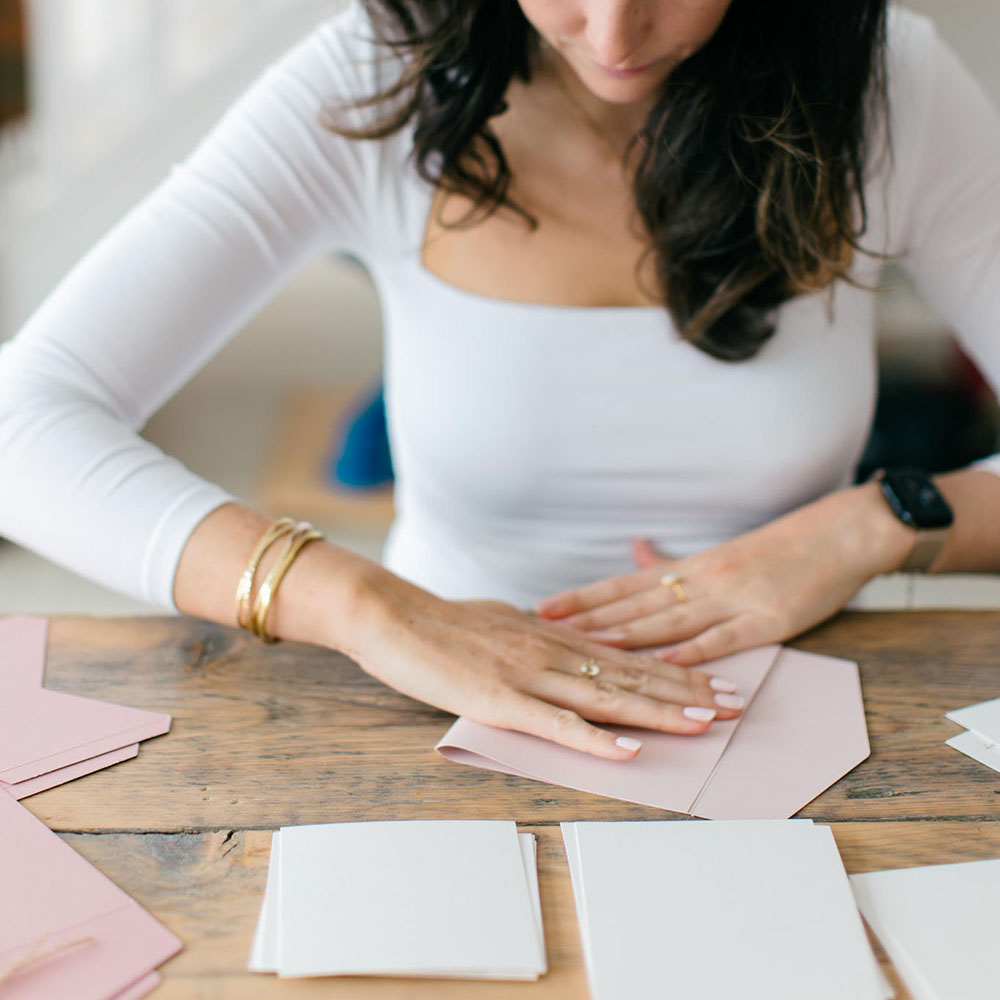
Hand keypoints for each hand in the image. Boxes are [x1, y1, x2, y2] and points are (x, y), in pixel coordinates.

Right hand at [343, 575, 745, 760]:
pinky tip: (626, 751)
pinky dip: (593, 739)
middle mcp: (551, 650)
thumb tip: (555, 636)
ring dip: (657, 711)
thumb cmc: (440, 622)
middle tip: (732, 705)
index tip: (712, 680)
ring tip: (702, 724)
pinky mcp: (500, 700)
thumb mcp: (499, 619)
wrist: (392, 615)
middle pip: (629, 673)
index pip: (625, 654)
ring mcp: (529, 674)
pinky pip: (556, 723)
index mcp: (551, 634)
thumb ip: (533, 633)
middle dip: (684, 691)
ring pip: (605, 696)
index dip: (672, 669)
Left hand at [534, 483, 914, 665]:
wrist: (837, 536)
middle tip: (545, 626)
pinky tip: (664, 663)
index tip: (544, 606)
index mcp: (689, 569)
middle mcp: (701, 582)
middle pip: (635, 604)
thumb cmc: (777, 548)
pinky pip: (722, 638)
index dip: (583, 597)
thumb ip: (673, 562)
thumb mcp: (717, 554)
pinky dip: (692, 652)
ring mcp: (732, 600)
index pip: (623, 586)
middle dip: (588, 617)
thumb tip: (635, 551)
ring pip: (670, 621)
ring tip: (588, 644)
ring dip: (627, 634)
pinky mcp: (766, 619)